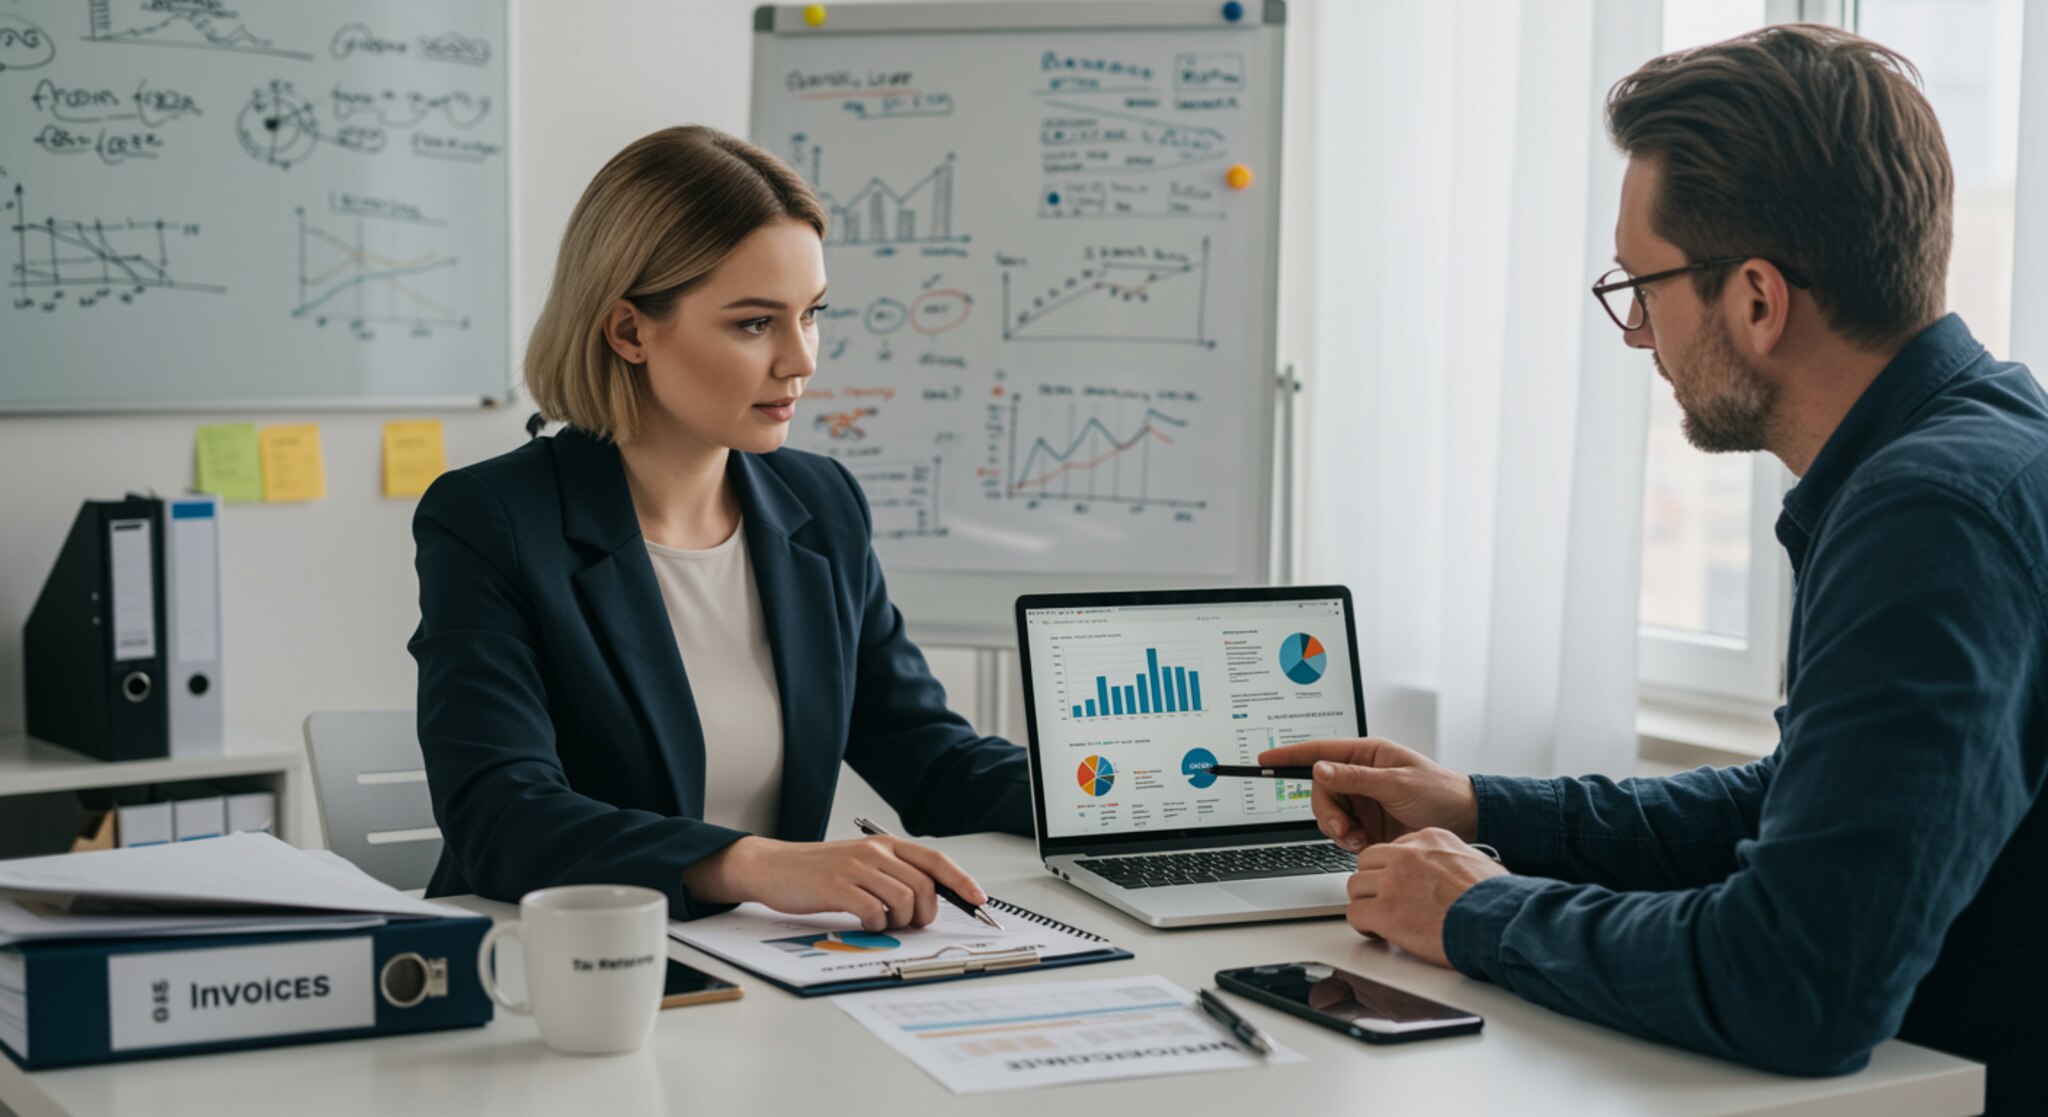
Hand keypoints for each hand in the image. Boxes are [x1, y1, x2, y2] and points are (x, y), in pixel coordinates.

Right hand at [681, 835, 987, 931]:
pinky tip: (863, 923)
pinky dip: (875, 925)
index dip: (962, 881)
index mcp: (885, 844)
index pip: (936, 860)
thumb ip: (893, 876)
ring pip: (904, 900)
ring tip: (882, 922)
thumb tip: (929, 903)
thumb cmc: (819, 872)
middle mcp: (875, 851)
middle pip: (925, 885)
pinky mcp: (837, 887)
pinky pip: (874, 912)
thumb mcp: (861, 865)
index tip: (978, 900)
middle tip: (910, 924)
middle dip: (925, 913)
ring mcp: (856, 867)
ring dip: (900, 922)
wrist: (772, 867)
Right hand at [1257, 737, 1478, 851]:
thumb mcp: (1398, 784)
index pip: (1320, 751)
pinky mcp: (1367, 824)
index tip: (1265, 758)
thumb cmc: (1441, 793)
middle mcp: (1361, 776)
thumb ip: (1357, 777)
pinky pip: (1341, 832)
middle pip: (1320, 789)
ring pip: (1328, 814)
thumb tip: (1321, 767)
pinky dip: (1347, 841)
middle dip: (1326, 811)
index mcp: (1368, 754)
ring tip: (1360, 840)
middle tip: (1343, 829)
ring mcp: (1363, 801)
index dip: (1290, 755)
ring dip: (1338, 830)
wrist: (1467, 824)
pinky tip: (1366, 845)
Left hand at [1345, 828, 1506, 966]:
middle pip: (1367, 862)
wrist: (1499, 922)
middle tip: (1386, 901)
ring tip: (1383, 920)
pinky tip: (1379, 933)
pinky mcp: (1384, 911)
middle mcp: (1407, 855)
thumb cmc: (1497, 900)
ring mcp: (1393, 881)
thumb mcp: (1478, 863)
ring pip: (1356, 886)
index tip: (1400, 885)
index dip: (1393, 870)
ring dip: (1367, 904)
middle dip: (1374, 883)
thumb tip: (1453, 869)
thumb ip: (1453, 859)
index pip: (1393, 848)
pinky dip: (1363, 926)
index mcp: (1430, 839)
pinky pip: (1355, 914)